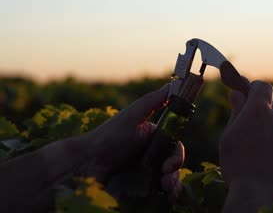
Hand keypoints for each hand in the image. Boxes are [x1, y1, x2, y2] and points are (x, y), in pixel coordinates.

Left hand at [86, 84, 184, 198]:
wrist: (85, 165)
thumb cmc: (107, 138)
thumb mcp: (132, 116)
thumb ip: (154, 100)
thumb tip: (173, 84)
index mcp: (153, 138)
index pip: (174, 147)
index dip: (177, 156)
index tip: (171, 164)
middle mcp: (152, 156)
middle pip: (175, 166)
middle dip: (175, 173)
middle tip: (166, 179)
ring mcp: (146, 173)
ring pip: (171, 180)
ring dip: (174, 185)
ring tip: (165, 190)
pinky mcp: (140, 188)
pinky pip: (160, 193)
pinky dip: (168, 196)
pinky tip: (166, 198)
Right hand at [220, 81, 272, 210]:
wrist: (262, 194)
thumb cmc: (239, 165)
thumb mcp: (229, 136)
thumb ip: (236, 112)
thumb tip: (237, 94)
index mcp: (259, 110)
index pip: (263, 87)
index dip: (254, 89)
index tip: (246, 96)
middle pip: (272, 107)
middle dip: (261, 114)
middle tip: (247, 130)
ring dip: (270, 130)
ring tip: (257, 151)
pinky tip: (268, 159)